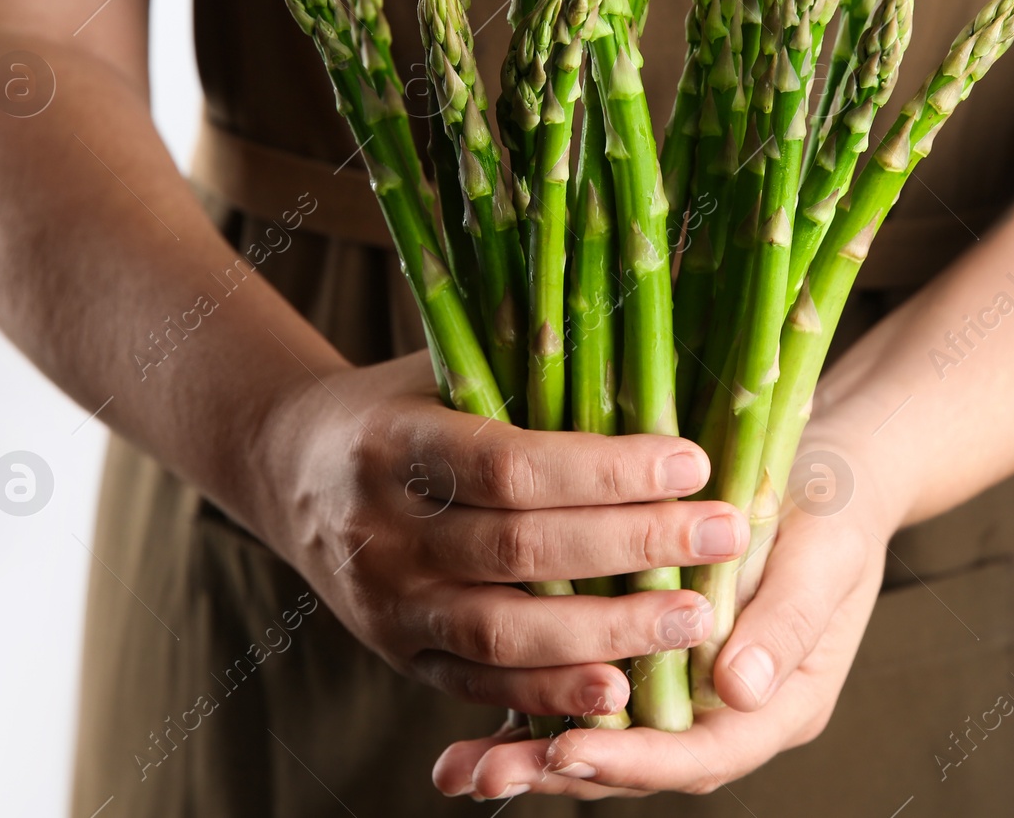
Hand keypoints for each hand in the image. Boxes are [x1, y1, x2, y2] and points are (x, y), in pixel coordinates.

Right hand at [251, 351, 750, 721]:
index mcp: (395, 441)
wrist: (286, 469)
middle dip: (634, 545)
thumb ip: (528, 362)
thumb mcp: (442, 364)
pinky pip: (479, 685)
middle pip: (520, 550)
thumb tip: (654, 320)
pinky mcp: (397, 655)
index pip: (512, 464)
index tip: (693, 462)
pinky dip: (551, 693)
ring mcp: (386, 603)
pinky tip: (621, 691)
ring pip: (504, 632)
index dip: (606, 470)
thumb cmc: (398, 403)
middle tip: (728, 534)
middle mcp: (383, 529)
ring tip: (698, 619)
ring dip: (609, 633)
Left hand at [431, 419, 906, 799]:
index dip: (638, 758)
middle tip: (490, 774)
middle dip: (567, 770)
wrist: (829, 473)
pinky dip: (532, 709)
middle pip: (643, 762)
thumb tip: (739, 689)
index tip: (573, 751)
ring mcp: (687, 688)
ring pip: (608, 736)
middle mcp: (727, 709)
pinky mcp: (647, 656)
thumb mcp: (825, 556)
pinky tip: (471, 729)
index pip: (707, 753)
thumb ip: (787, 623)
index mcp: (782, 701)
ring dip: (536, 753)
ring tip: (464, 768)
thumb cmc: (834, 510)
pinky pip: (587, 694)